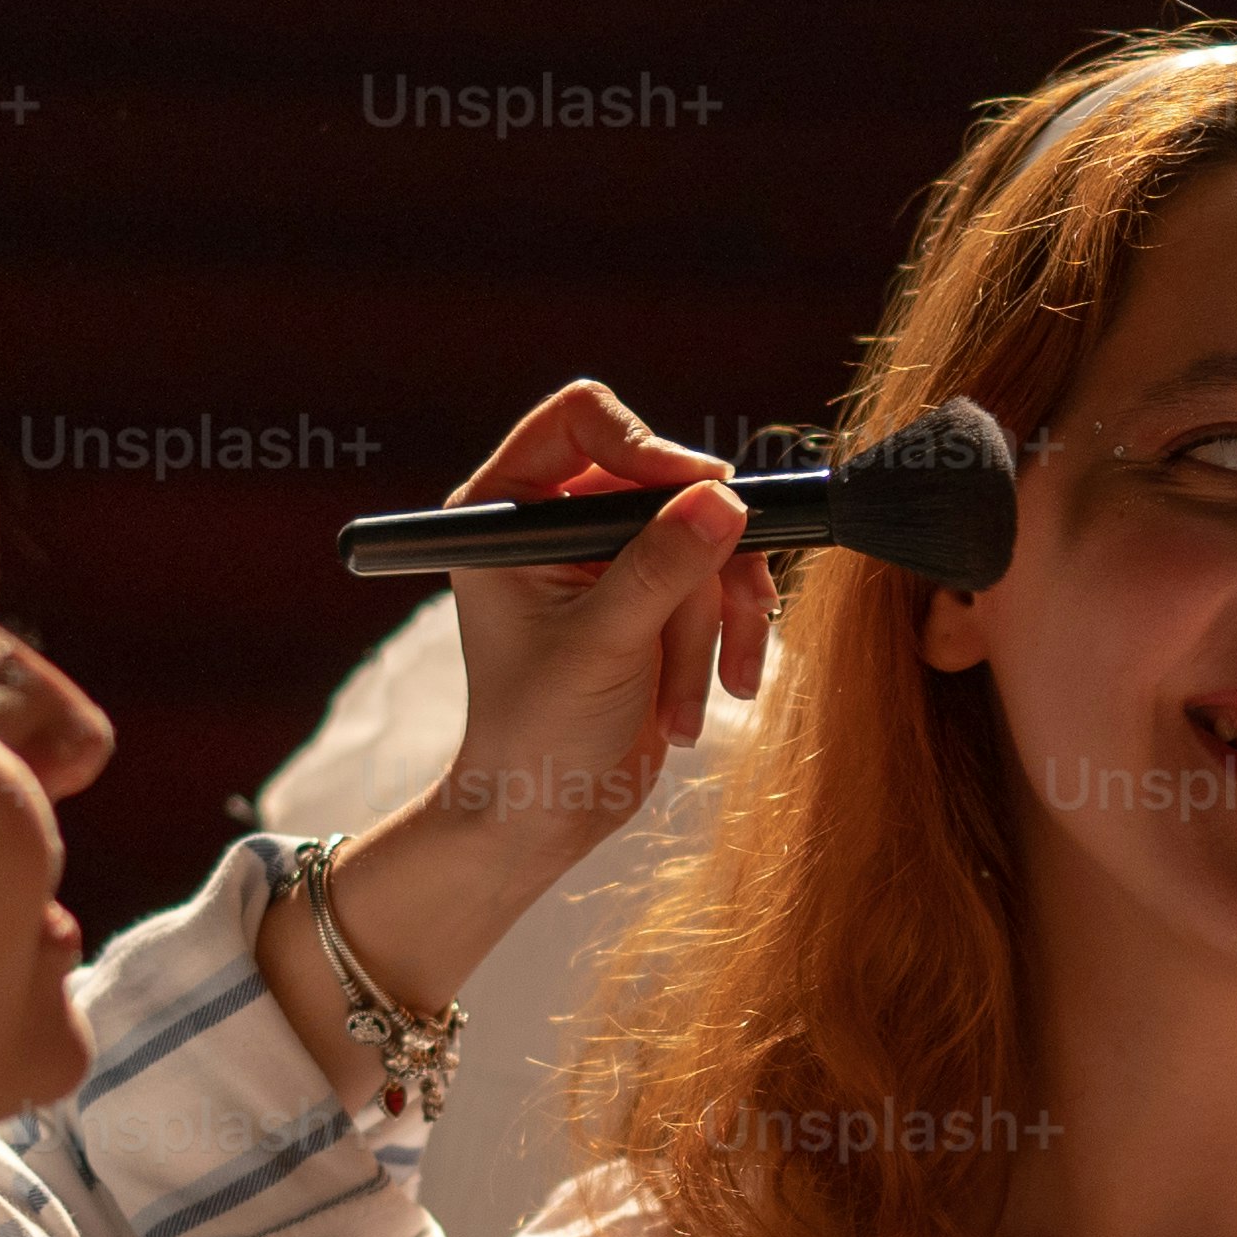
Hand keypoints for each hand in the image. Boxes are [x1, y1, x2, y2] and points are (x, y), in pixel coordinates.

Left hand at [428, 378, 765, 859]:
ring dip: (719, 620)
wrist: (548, 814)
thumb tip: (725, 497)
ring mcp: (609, 558)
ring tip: (702, 696)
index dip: (649, 448)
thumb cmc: (538, 733)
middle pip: (664, 482)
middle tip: (729, 617)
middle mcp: (556, 520)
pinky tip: (716, 695)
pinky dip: (730, 637)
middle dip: (701, 567)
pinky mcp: (655, 597)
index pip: (583, 422)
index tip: (703, 497)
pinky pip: (721, 581)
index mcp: (506, 509)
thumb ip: (661, 565)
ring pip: (705, 537)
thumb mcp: (602, 644)